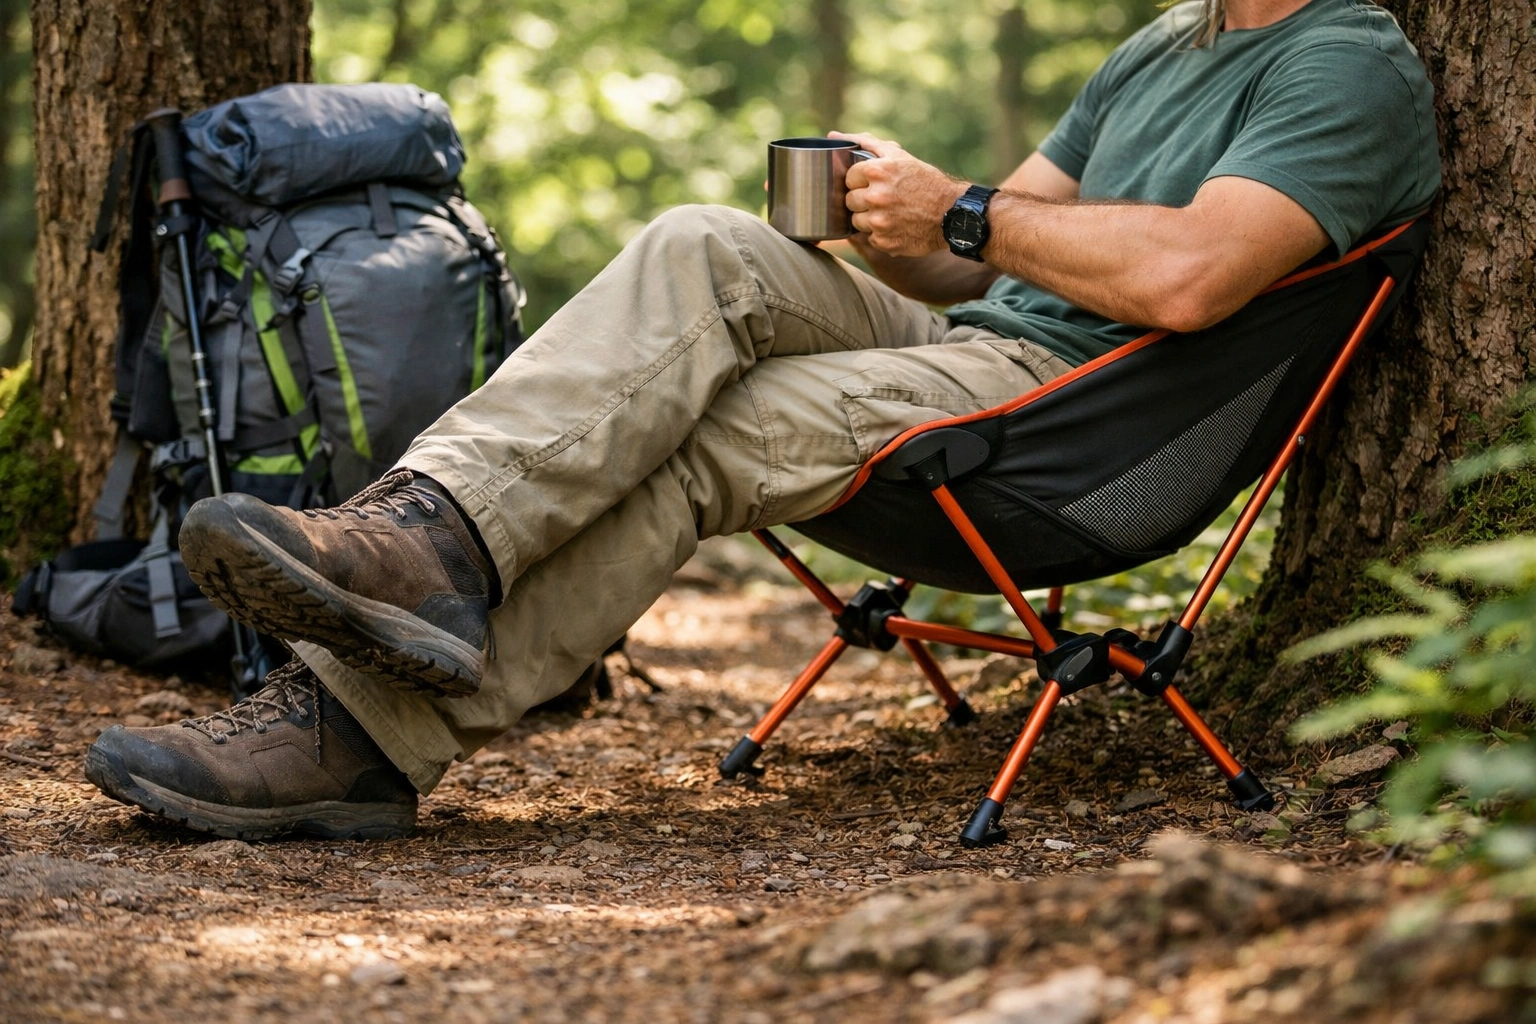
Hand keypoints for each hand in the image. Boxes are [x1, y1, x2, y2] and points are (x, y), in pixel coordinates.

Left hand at [831, 131, 967, 256]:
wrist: (952, 213)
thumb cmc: (925, 181)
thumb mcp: (899, 156)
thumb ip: (865, 143)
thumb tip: (833, 136)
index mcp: (877, 171)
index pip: (849, 178)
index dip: (862, 181)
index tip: (876, 183)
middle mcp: (876, 196)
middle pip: (850, 201)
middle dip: (863, 200)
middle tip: (884, 199)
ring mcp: (879, 221)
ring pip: (856, 222)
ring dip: (870, 219)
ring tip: (891, 213)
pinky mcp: (884, 241)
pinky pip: (870, 239)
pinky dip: (881, 235)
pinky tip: (897, 227)